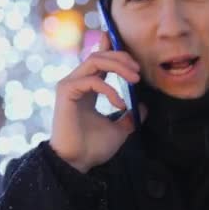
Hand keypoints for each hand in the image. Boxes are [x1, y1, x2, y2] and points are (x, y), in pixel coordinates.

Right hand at [50, 32, 146, 172]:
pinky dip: (109, 89)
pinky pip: (92, 80)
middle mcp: (76, 83)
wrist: (77, 163)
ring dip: (118, 66)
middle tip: (138, 69)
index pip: (98, 60)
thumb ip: (129, 117)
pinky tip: (120, 104)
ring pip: (94, 61)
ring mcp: (69, 85)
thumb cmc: (92, 147)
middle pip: (99, 56)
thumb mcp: (119, 130)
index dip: (109, 47)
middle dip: (121, 57)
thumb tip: (142, 107)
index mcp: (86, 88)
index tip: (125, 47)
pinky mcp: (66, 91)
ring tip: (135, 79)